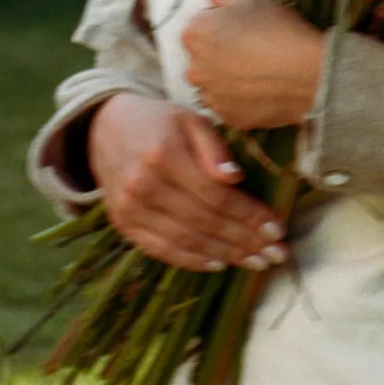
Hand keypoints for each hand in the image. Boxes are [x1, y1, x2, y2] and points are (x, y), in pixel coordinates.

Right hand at [90, 92, 288, 273]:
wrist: (106, 130)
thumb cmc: (160, 122)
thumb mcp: (190, 120)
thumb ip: (214, 148)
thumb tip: (235, 179)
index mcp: (164, 155)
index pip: (216, 196)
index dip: (249, 215)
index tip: (277, 228)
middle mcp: (143, 186)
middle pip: (204, 222)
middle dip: (245, 241)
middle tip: (276, 253)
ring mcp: (130, 209)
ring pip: (186, 241)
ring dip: (226, 255)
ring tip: (258, 262)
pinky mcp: (123, 225)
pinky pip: (162, 250)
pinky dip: (193, 261)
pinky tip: (220, 264)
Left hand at [182, 0, 325, 129]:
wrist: (309, 74)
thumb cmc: (280, 30)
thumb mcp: (252, 0)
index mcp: (194, 34)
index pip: (198, 26)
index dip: (220, 25)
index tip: (241, 28)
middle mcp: (194, 68)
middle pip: (202, 57)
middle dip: (219, 53)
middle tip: (251, 49)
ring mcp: (210, 96)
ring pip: (214, 83)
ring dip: (227, 78)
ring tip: (258, 72)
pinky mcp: (228, 117)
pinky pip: (229, 105)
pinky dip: (240, 99)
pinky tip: (262, 89)